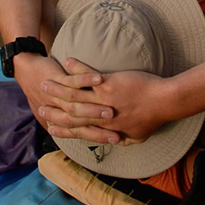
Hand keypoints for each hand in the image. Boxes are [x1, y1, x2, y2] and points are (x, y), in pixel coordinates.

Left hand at [13, 54, 111, 134]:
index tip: (116, 141)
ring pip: (79, 104)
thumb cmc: (48, 91)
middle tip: (117, 135)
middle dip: (101, 129)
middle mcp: (62, 109)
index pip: (85, 131)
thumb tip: (94, 129)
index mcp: (65, 117)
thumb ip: (73, 121)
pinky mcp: (57, 79)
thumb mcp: (59, 109)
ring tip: (110, 110)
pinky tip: (99, 79)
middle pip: (83, 122)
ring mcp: (59, 95)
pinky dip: (86, 80)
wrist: (30, 73)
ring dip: (94, 108)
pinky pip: (73, 81)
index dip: (100, 137)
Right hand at [41, 58, 171, 144]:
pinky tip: (67, 61)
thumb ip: (125, 138)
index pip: (77, 129)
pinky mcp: (109, 84)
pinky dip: (76, 69)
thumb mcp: (138, 135)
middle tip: (39, 101)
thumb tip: (119, 142)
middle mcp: (99, 115)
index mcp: (105, 127)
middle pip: (69, 112)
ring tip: (47, 80)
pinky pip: (87, 75)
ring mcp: (102, 99)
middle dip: (53, 107)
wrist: (164, 102)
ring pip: (74, 94)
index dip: (62, 128)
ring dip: (58, 86)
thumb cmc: (153, 118)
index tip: (49, 124)